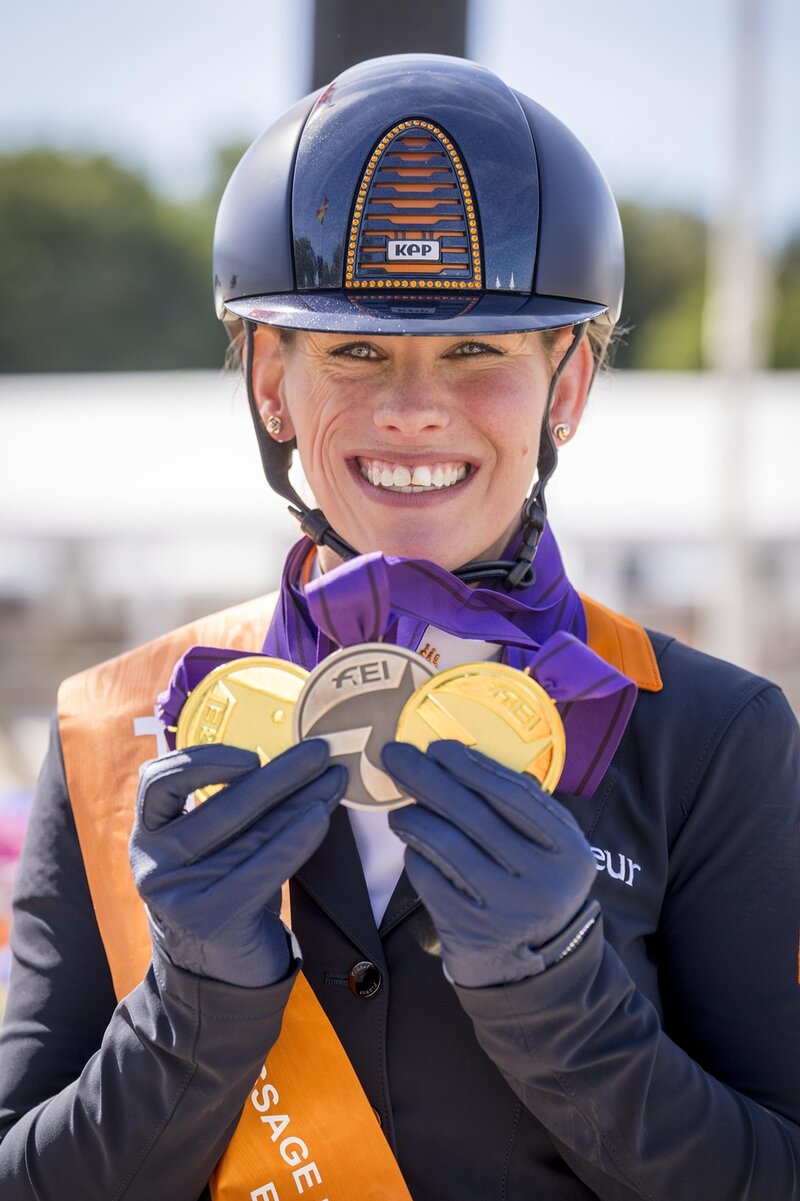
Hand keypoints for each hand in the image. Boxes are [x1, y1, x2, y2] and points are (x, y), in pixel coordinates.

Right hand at [130, 740, 346, 987]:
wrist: (219, 975)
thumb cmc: (222, 892)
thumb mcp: (213, 849)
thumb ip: (230, 807)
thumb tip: (290, 758)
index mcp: (148, 836)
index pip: (157, 782)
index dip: (202, 760)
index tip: (250, 756)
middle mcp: (154, 864)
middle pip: (222, 806)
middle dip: (280, 773)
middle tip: (319, 752)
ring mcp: (180, 895)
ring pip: (252, 834)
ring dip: (301, 800)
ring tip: (334, 780)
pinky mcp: (212, 920)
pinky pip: (264, 868)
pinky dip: (296, 839)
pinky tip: (320, 819)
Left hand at [383, 740, 596, 988]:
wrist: (535, 967)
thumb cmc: (536, 886)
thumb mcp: (552, 848)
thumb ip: (525, 807)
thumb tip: (465, 757)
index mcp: (568, 851)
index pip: (513, 796)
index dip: (471, 766)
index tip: (438, 747)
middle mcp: (541, 880)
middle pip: (473, 815)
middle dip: (427, 778)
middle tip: (396, 755)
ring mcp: (505, 908)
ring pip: (445, 845)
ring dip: (414, 817)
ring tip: (401, 808)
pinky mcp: (470, 929)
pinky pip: (429, 877)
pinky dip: (415, 853)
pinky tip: (412, 845)